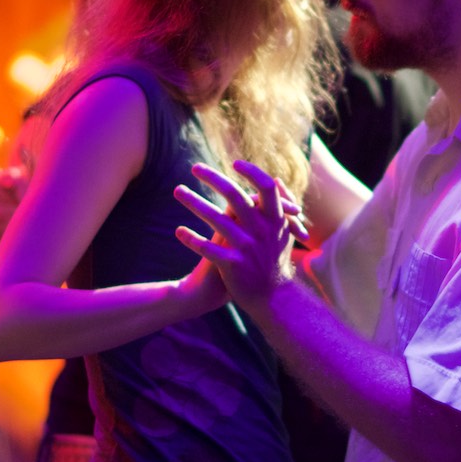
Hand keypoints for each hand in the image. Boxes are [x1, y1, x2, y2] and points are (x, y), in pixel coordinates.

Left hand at [174, 160, 304, 308]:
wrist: (274, 299)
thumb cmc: (275, 260)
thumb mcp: (283, 231)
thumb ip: (281, 205)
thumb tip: (275, 179)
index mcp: (275, 220)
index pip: (266, 188)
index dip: (252, 172)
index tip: (235, 163)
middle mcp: (262, 231)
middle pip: (235, 196)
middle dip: (213, 178)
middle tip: (195, 167)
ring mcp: (246, 248)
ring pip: (216, 219)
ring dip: (194, 202)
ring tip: (177, 191)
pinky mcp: (232, 266)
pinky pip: (207, 249)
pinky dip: (191, 239)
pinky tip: (179, 231)